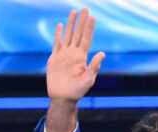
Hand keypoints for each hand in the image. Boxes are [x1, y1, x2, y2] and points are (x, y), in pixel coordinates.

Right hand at [45, 8, 105, 131]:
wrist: (62, 98)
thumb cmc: (77, 91)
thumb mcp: (88, 79)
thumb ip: (94, 66)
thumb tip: (102, 53)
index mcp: (82, 57)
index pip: (86, 38)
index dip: (89, 28)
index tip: (92, 17)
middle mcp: (74, 54)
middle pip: (78, 33)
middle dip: (81, 21)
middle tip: (85, 8)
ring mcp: (64, 55)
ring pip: (68, 35)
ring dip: (70, 24)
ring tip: (73, 12)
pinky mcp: (54, 59)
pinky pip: (56, 44)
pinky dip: (58, 35)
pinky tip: (59, 26)